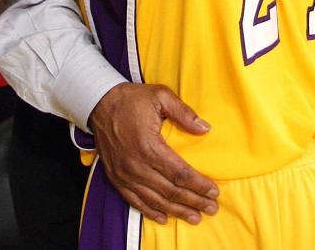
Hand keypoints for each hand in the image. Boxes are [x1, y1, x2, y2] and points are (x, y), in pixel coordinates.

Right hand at [89, 83, 218, 224]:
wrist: (99, 103)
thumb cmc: (132, 99)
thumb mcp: (161, 96)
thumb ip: (184, 113)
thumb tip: (206, 128)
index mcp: (149, 145)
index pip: (180, 173)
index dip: (199, 185)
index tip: (214, 192)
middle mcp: (136, 164)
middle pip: (170, 191)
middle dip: (194, 201)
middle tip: (212, 208)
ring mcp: (124, 174)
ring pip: (155, 200)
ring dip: (176, 211)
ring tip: (195, 217)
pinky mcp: (115, 177)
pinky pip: (134, 200)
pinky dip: (150, 211)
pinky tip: (164, 217)